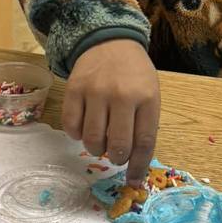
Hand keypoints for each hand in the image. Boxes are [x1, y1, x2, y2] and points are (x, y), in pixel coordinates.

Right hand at [62, 39, 159, 185]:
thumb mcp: (150, 93)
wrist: (109, 41)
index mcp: (147, 98)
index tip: (133, 181)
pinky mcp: (73, 90)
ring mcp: (95, 92)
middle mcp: (121, 95)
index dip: (138, 167)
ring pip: (92, 141)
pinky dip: (77, 135)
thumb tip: (135, 165)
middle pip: (117, 145)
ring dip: (96, 149)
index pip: (144, 142)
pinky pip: (72, 127)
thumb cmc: (134, 73)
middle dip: (117, 159)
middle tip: (116, 154)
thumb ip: (144, 125)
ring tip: (101, 139)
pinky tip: (85, 127)